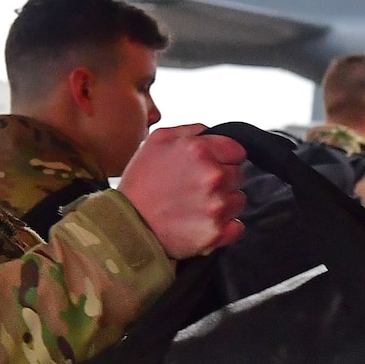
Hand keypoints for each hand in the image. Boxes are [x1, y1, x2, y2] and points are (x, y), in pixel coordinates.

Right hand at [117, 124, 246, 257]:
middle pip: (238, 175)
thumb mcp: (157, 140)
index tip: (212, 166)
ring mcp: (217, 206)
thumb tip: (212, 132)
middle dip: (222, 180)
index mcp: (200, 151)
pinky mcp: (217, 232)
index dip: (224, 157)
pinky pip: (237, 227)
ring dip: (223, 203)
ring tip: (196, 206)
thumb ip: (191, 131)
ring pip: (238, 200)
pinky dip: (225, 226)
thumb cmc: (140, 183)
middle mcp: (213, 177)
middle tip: (196, 188)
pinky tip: (204, 222)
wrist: (126, 225)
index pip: (237, 150)